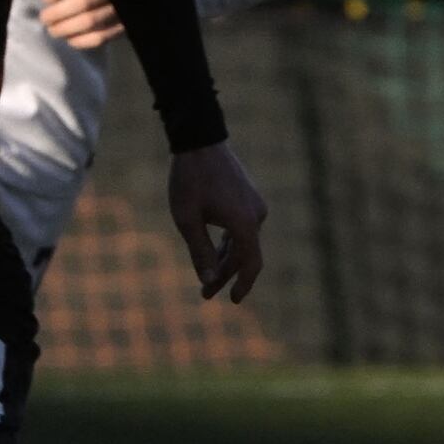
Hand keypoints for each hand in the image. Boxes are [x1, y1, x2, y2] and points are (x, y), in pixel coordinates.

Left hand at [36, 0, 119, 50]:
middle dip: (57, 13)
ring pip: (90, 21)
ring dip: (65, 29)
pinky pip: (101, 37)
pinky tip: (69, 39)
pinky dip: (81, 41)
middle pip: (82, 1)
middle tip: (45, 18)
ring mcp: (117, 7)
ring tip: (53, 30)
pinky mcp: (121, 25)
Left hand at [170, 140, 266, 302]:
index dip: (243, 284)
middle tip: (205, 294)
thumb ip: (200, 251)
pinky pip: (242, 228)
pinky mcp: (249, 198)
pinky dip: (229, 243)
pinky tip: (215, 253)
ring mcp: (255, 205)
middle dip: (225, 276)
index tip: (234, 301)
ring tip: (206, 279)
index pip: (251, 263)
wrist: (200, 142)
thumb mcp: (187, 219)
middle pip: (245, 255)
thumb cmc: (189, 180)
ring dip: (226, 260)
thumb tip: (209, 280)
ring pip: (243, 242)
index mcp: (244, 223)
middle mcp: (256, 215)